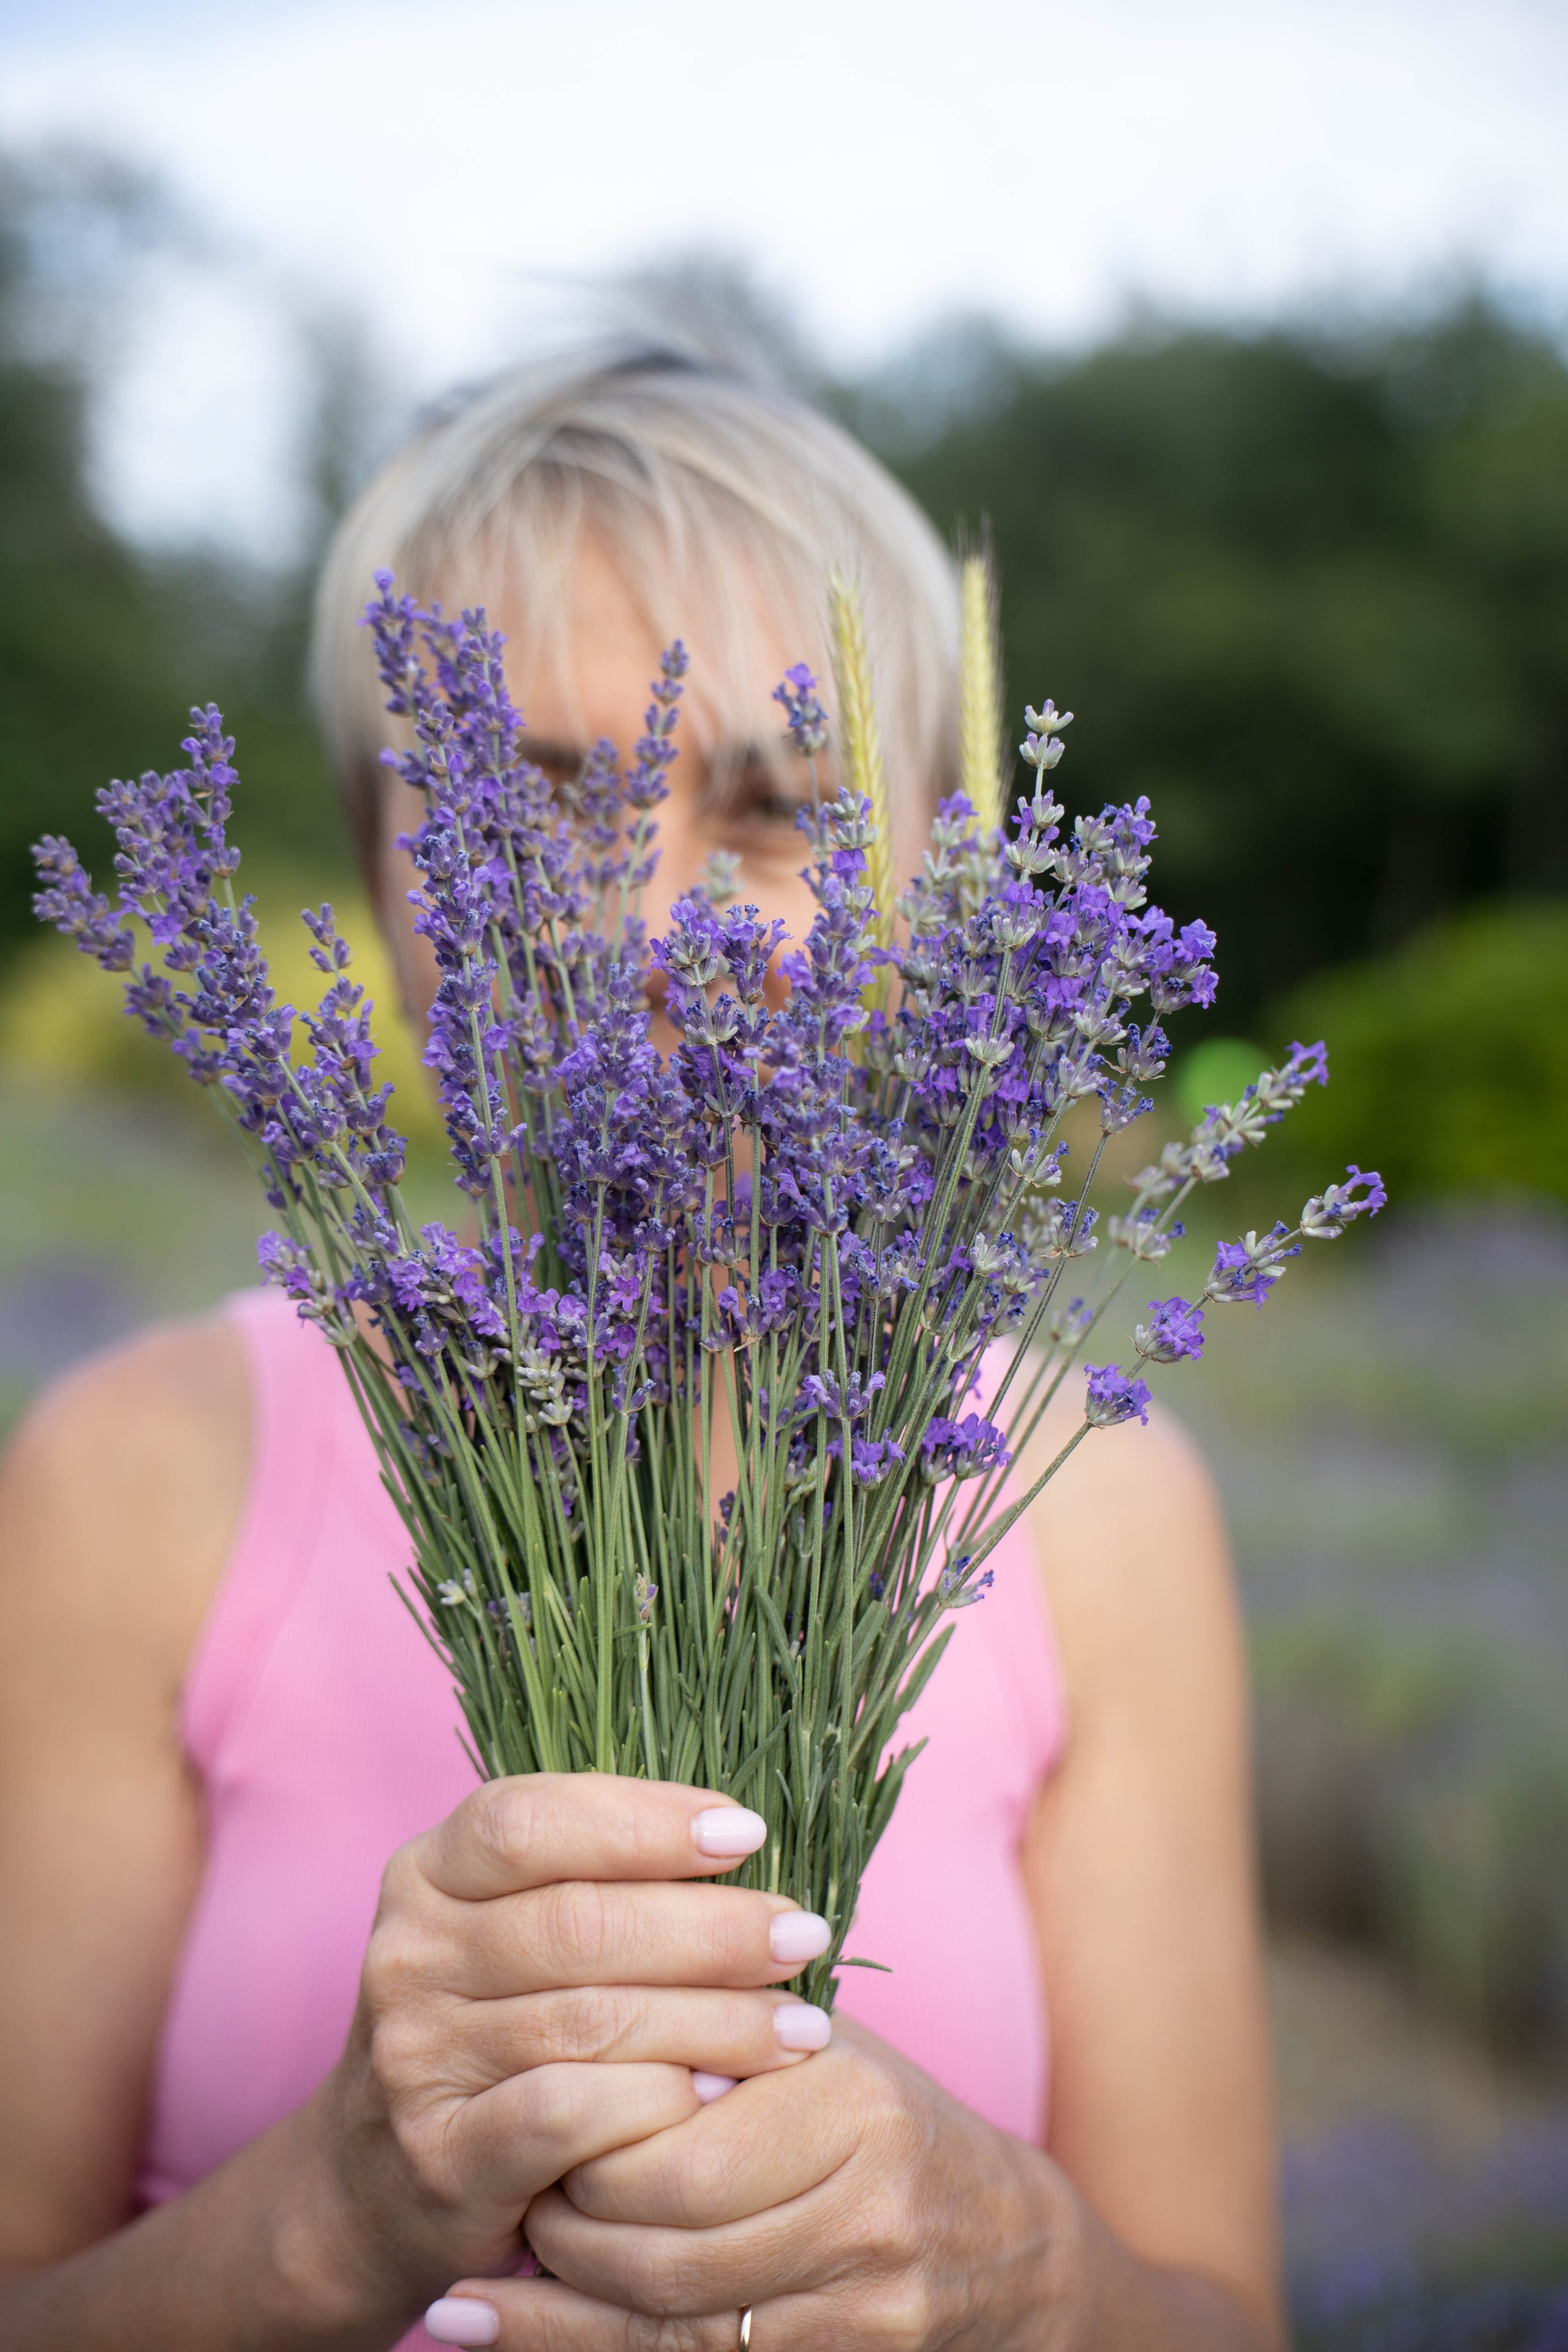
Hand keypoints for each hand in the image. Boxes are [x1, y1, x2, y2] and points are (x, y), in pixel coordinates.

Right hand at [294, 1774, 834, 2329]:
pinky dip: (656, 2100)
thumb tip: (747, 1853)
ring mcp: (417, 2056)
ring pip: (589, 2020)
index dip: (646, 1820)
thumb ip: (604, 1885)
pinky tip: (720, 2094)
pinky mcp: (443, 2155)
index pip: (532, 1820)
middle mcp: (409, 1953)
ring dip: (714, 2020)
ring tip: (799, 2025)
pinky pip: (568, 2114)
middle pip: (577, 1922)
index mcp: (428, 1873)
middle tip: (804, 1937)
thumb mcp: (517, 1931)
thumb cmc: (494, 2026)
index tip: (748, 1835)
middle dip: (711, 1929)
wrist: (377, 2184)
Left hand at [423, 2016, 1065, 2350]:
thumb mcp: (825, 2047)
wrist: (1006, 2250)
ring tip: (479, 2263)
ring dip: (558, 2294)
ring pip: (665, 2317)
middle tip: (506, 2181)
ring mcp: (859, 2309)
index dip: (589, 2127)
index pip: (680, 2136)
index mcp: (854, 2101)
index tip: (523, 2100)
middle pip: (664, 2234)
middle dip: (565, 2216)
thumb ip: (724, 2014)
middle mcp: (863, 2208)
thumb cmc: (884, 2124)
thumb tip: (572, 1977)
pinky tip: (490, 2329)